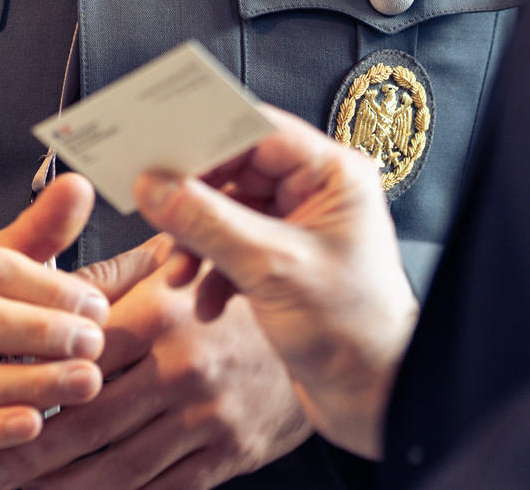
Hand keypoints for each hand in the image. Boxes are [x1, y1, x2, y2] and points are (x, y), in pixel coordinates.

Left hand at [0, 232, 311, 489]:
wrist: (325, 329)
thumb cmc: (238, 295)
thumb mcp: (176, 264)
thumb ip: (110, 277)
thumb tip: (44, 283)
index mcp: (162, 317)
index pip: (82, 360)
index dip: (33, 385)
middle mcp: (183, 370)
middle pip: (92, 424)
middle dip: (35, 453)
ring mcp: (207, 418)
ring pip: (122, 466)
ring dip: (66, 487)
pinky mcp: (229, 454)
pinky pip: (165, 488)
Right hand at [130, 109, 417, 459]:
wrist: (376, 399)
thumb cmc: (353, 333)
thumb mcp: (271, 269)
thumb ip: (208, 222)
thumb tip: (155, 186)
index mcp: (333, 176)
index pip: (257, 131)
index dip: (204, 139)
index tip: (157, 149)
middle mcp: (317, 194)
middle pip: (236, 171)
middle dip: (193, 199)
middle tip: (153, 210)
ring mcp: (299, 229)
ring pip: (228, 211)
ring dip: (198, 241)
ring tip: (181, 271)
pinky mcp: (284, 263)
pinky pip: (232, 247)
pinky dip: (212, 271)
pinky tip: (206, 302)